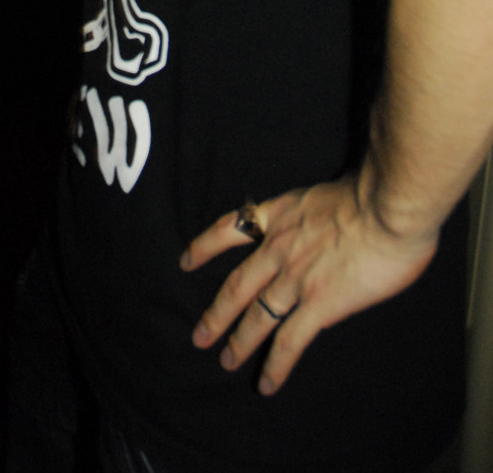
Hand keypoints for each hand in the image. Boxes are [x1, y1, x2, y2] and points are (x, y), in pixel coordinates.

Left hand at [181, 175, 437, 394]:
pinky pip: (290, 341)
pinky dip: (276, 365)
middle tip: (199, 336)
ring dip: (239, 341)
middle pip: (238, 285)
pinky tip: (267, 383)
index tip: (186, 260)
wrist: (386, 208)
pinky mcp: (319, 305)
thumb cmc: (370, 193)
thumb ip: (314, 210)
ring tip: (226, 361)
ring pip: (257, 316)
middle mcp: (279, 248)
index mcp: (280, 215)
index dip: (206, 246)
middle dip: (216, 313)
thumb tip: (321, 214)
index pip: (231, 229)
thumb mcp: (325, 191)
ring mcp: (295, 278)